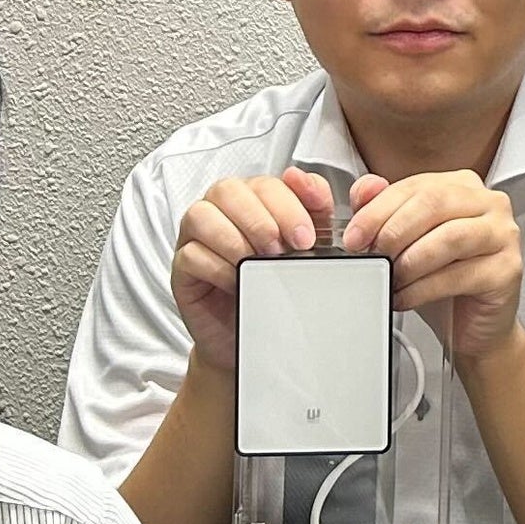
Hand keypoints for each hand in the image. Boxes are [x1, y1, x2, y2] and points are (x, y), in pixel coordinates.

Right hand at [171, 167, 337, 372]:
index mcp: (256, 201)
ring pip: (203, 213)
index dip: (293, 196)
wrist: (259, 341)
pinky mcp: (183, 268)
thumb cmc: (280, 291)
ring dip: (238, 234)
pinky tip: (238, 281)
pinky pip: (191, 254)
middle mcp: (223, 212)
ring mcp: (197, 238)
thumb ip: (324, 215)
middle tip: (293, 246)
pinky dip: (217, 265)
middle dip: (266, 214)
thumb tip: (341, 186)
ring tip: (264, 260)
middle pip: (232, 189)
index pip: (269, 181)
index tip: (312, 231)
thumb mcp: (310, 253)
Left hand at [346, 170, 524, 367]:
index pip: (416, 185)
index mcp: (463, 186)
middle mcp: (490, 203)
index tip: (354, 236)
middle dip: (393, 231)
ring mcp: (504, 234)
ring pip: (449, 237)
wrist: (474, 327)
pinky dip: (423, 289)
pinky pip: (459, 275)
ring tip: (391, 279)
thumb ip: (383, 210)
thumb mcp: (406, 242)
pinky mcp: (508, 269)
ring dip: (410, 261)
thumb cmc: (442, 281)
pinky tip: (405, 297)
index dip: (378, 209)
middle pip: (434, 203)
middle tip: (370, 255)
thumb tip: (365, 188)